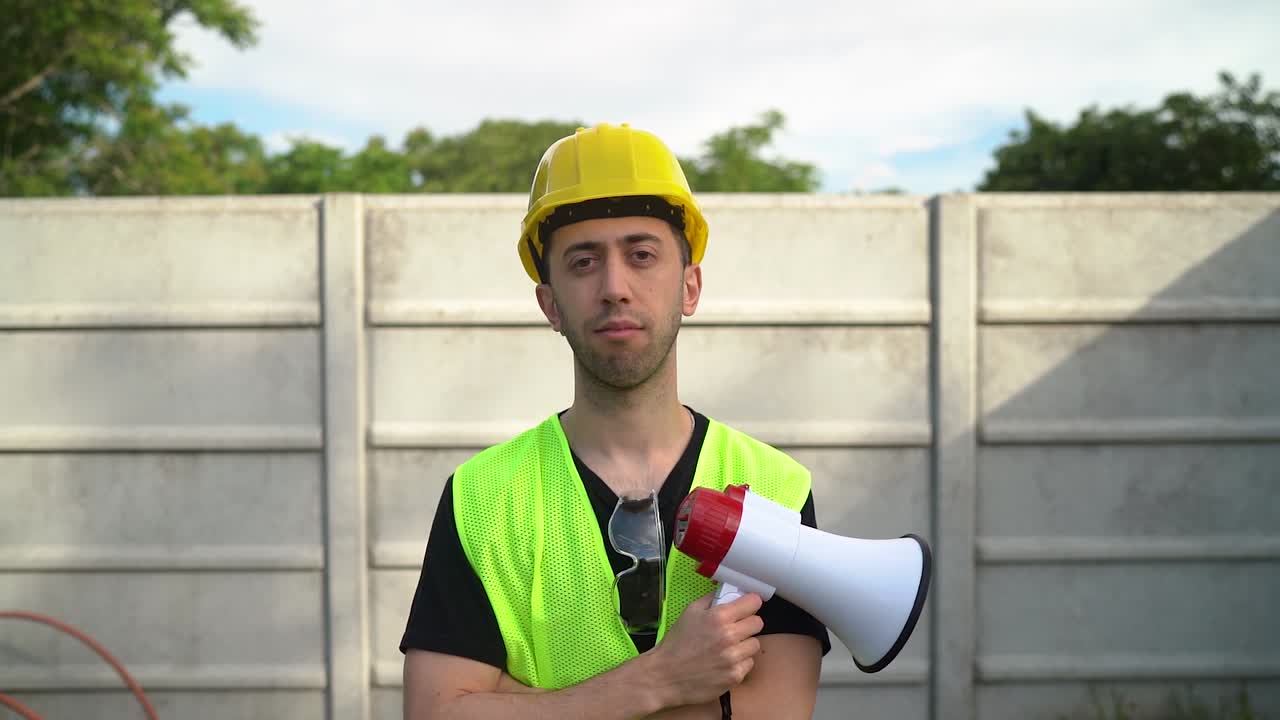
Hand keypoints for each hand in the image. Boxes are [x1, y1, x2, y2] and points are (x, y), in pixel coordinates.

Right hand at [648, 590, 764, 706]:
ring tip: (728, 648)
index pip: (754, 602)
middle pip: (758, 623)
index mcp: (719, 617)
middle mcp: (729, 636)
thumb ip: (711, 599)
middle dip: (748, 623)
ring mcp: (733, 658)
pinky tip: (724, 663)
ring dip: (744, 645)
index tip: (746, 607)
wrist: (665, 676)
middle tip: (735, 628)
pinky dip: (739, 663)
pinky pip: (748, 664)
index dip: (750, 603)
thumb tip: (727, 592)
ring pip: (755, 644)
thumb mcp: (689, 612)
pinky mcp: (735, 676)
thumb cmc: (676, 643)